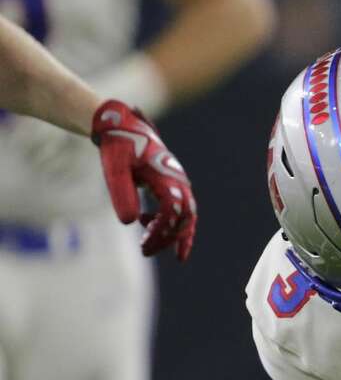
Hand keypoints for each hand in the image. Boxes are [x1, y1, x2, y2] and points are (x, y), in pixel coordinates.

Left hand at [91, 99, 196, 260]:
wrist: (122, 127)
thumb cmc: (118, 147)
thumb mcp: (114, 168)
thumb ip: (122, 194)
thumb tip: (129, 223)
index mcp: (166, 176)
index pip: (173, 211)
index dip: (162, 231)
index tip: (144, 244)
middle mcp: (178, 181)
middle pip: (185, 218)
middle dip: (168, 238)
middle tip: (146, 251)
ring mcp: (178, 183)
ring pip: (186, 216)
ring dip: (171, 234)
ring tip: (148, 245)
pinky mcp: (173, 185)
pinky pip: (180, 210)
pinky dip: (169, 224)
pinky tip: (146, 224)